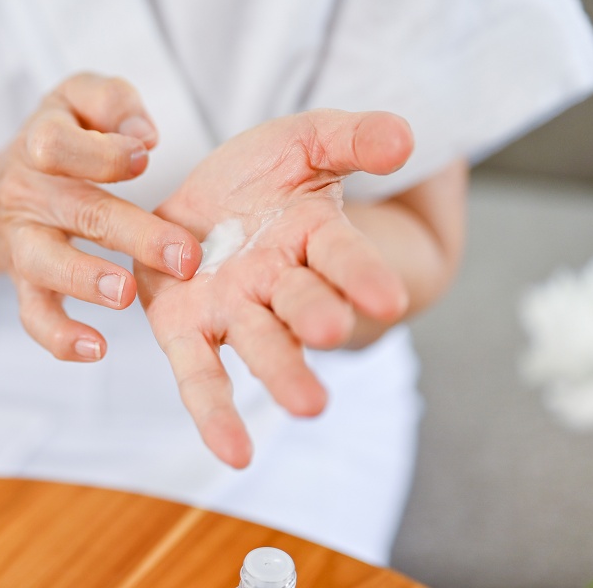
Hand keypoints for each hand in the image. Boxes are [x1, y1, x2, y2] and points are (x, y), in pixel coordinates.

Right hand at [0, 73, 200, 361]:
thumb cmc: (61, 136)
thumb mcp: (78, 98)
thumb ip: (111, 101)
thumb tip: (142, 137)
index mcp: (40, 142)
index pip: (61, 146)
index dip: (105, 153)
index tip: (144, 155)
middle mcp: (27, 193)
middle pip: (77, 211)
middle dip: (133, 234)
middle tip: (184, 256)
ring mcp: (24, 241)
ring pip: (46, 264)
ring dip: (86, 280)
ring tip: (126, 294)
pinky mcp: (25, 282)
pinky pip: (34, 314)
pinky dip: (59, 336)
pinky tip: (95, 348)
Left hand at [134, 109, 414, 466]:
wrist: (200, 195)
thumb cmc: (264, 173)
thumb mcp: (307, 140)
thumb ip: (353, 138)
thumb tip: (406, 138)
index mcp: (315, 236)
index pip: (345, 256)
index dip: (364, 275)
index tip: (388, 297)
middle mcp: (279, 280)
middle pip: (302, 303)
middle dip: (318, 318)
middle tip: (332, 332)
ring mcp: (234, 309)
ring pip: (260, 342)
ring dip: (281, 370)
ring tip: (307, 406)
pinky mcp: (186, 328)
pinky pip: (201, 373)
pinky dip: (216, 412)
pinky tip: (233, 453)